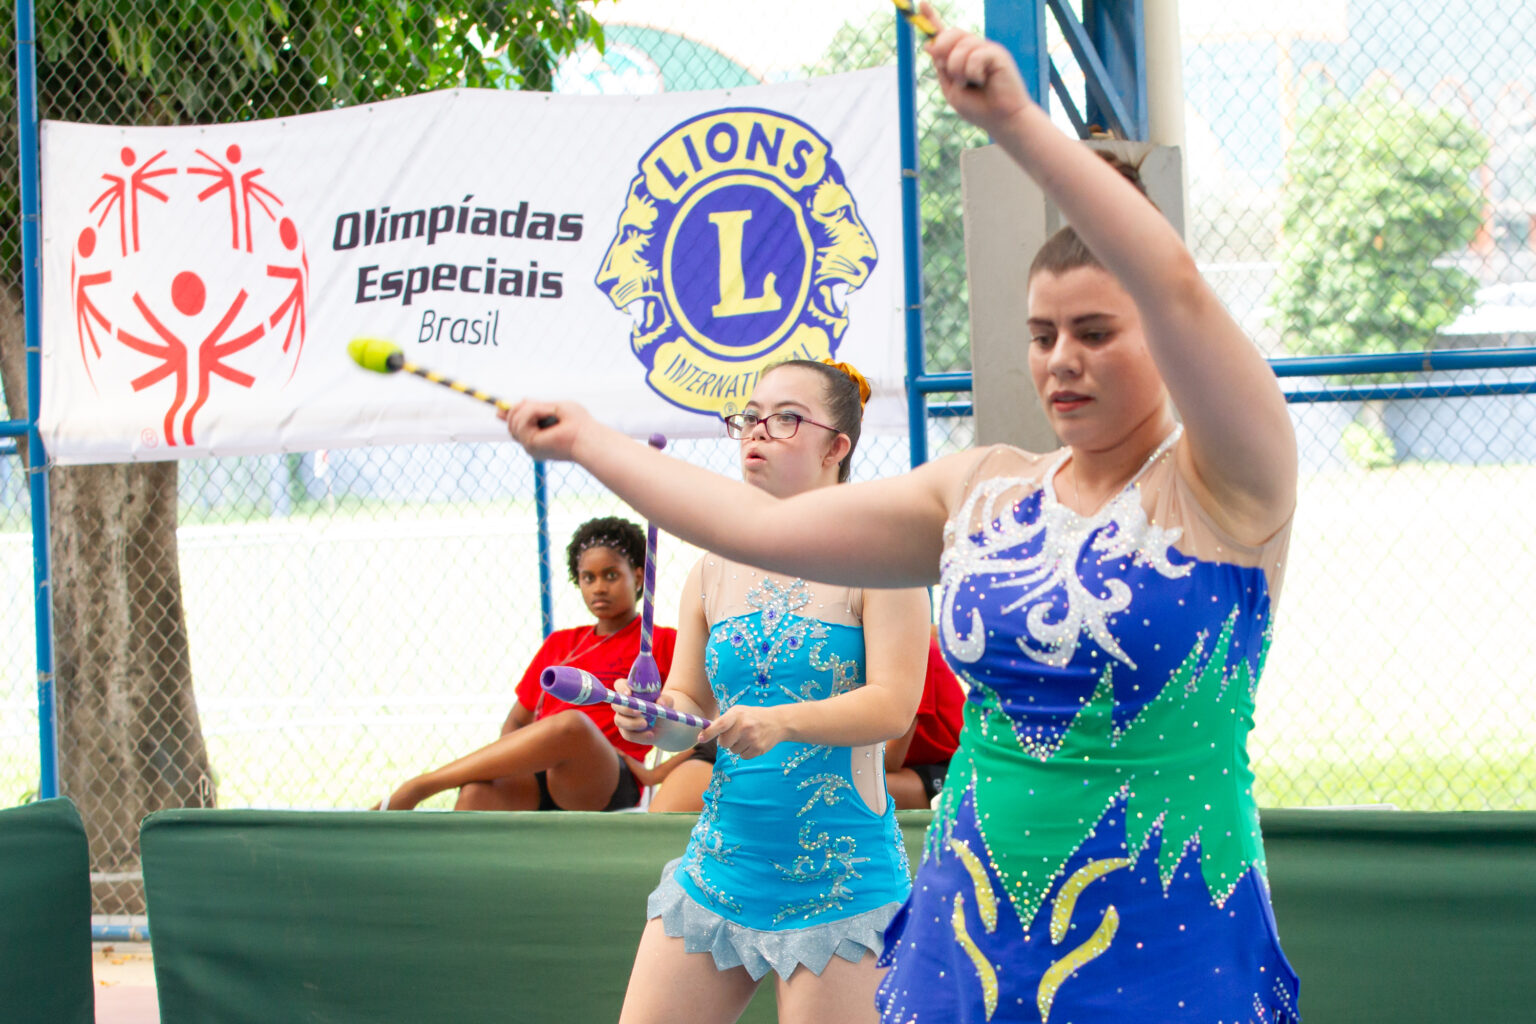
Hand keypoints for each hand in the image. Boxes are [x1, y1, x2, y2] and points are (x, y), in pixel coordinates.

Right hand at [500, 399, 590, 461]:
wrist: (588, 437)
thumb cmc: (578, 423)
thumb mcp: (555, 408)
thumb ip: (537, 407)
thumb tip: (521, 401)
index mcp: (539, 436)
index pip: (516, 427)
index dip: (508, 416)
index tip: (499, 409)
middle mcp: (531, 443)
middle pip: (511, 422)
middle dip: (518, 408)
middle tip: (533, 402)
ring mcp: (529, 445)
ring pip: (514, 420)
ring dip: (531, 408)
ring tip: (549, 410)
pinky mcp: (530, 444)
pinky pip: (521, 421)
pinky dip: (533, 411)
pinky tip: (548, 413)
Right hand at [613, 678, 666, 744]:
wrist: (665, 725)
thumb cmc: (663, 708)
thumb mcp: (667, 702)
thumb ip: (665, 700)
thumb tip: (660, 702)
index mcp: (630, 691)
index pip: (619, 685)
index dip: (621, 688)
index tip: (629, 693)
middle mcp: (623, 704)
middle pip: (616, 704)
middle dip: (626, 708)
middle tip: (639, 712)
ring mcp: (622, 718)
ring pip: (619, 720)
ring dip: (631, 723)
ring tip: (645, 724)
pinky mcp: (626, 732)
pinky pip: (628, 734)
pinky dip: (639, 735)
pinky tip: (650, 735)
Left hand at [698, 706, 787, 759]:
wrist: (777, 722)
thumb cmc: (752, 716)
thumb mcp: (739, 711)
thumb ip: (723, 720)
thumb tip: (704, 732)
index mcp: (737, 714)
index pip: (720, 725)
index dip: (709, 733)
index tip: (700, 738)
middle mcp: (745, 726)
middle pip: (724, 743)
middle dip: (725, 741)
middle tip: (733, 734)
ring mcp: (752, 738)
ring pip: (733, 751)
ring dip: (736, 746)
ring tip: (746, 737)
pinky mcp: (758, 749)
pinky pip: (742, 756)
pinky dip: (745, 751)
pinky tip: (752, 743)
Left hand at [920, 3, 1031, 134]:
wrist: (1001, 119)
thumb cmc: (978, 108)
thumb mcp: (951, 89)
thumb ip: (942, 68)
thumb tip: (930, 44)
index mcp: (961, 57)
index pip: (945, 34)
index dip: (932, 19)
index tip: (922, 4)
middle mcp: (974, 49)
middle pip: (951, 33)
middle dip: (943, 49)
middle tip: (947, 69)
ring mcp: (986, 49)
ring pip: (961, 47)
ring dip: (958, 70)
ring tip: (970, 84)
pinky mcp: (997, 53)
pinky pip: (976, 55)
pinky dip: (973, 72)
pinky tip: (982, 81)